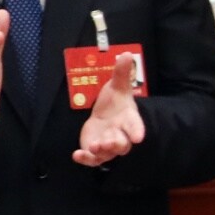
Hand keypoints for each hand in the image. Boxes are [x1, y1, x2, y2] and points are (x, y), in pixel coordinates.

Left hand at [71, 51, 147, 166]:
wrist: (105, 115)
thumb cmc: (115, 102)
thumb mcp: (117, 86)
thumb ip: (121, 73)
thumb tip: (126, 54)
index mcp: (128, 120)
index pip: (135, 126)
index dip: (137, 131)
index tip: (139, 136)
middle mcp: (120, 135)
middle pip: (122, 144)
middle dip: (116, 143)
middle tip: (109, 140)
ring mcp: (107, 146)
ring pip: (107, 154)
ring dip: (101, 151)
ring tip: (94, 146)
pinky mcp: (95, 153)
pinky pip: (92, 160)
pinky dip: (84, 160)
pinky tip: (76, 155)